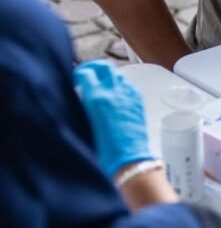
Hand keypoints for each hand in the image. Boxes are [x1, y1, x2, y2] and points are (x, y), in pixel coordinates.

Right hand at [74, 60, 152, 177]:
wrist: (129, 161)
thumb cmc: (104, 152)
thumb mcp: (84, 127)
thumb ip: (82, 107)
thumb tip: (79, 96)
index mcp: (97, 98)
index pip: (87, 73)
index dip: (79, 73)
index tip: (75, 77)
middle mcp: (114, 92)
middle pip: (105, 66)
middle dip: (94, 67)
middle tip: (88, 73)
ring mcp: (129, 95)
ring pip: (118, 74)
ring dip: (108, 76)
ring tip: (101, 85)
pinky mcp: (138, 101)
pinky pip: (128, 85)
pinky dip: (120, 85)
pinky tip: (115, 95)